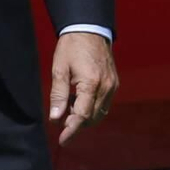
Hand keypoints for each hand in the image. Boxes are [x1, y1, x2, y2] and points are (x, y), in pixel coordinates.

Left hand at [49, 30, 117, 144]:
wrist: (90, 28)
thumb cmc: (71, 47)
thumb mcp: (59, 68)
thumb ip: (58, 94)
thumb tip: (55, 118)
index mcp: (91, 83)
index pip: (81, 115)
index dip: (71, 130)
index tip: (62, 141)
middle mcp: (106, 87)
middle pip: (92, 117)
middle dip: (76, 124)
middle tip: (60, 120)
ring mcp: (112, 85)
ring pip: (99, 113)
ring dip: (84, 117)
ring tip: (68, 109)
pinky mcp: (114, 83)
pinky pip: (104, 104)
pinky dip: (92, 108)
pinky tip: (78, 101)